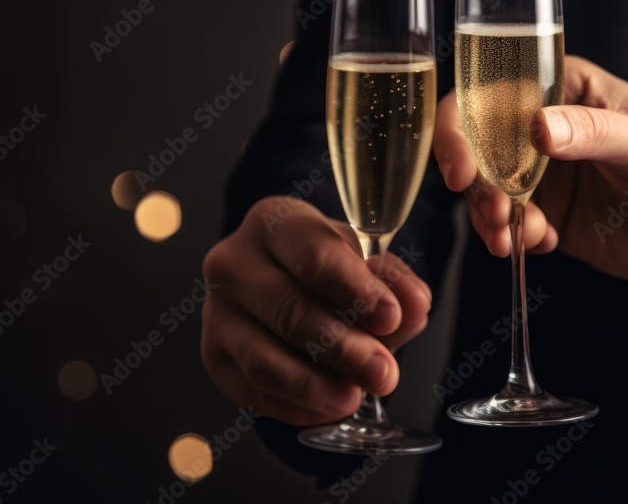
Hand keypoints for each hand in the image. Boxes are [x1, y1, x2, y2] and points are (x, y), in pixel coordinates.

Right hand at [200, 197, 432, 425]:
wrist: (288, 280)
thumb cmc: (330, 267)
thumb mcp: (367, 262)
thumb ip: (394, 281)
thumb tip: (413, 303)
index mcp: (275, 222)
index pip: (314, 255)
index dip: (355, 290)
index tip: (390, 317)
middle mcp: (234, 262)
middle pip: (290, 310)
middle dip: (343, 348)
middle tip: (382, 373)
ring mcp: (218, 311)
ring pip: (264, 358)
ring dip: (315, 385)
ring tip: (353, 396)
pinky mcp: (214, 356)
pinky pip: (254, 390)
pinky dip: (295, 405)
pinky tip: (329, 405)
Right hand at [434, 54, 627, 287]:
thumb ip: (591, 131)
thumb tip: (537, 126)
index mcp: (563, 87)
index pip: (492, 94)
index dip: (464, 128)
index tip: (463, 169)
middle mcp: (544, 127)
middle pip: (478, 146)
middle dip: (476, 184)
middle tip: (494, 214)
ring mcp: (544, 173)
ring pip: (488, 189)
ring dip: (489, 216)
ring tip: (512, 238)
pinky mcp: (550, 214)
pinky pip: (510, 224)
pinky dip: (512, 237)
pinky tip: (542, 242)